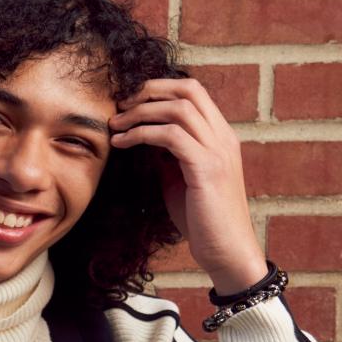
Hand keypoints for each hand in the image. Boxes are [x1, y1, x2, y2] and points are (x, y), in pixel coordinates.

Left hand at [107, 78, 267, 295]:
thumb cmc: (202, 219)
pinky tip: (121, 144)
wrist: (227, 252)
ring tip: (114, 126)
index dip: (158, 89)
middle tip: (118, 107)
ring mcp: (218, 151)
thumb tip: (143, 138)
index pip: (192, 91)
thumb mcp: (180, 179)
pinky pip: (170, 136)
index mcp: (219, 136)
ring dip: (139, 113)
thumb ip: (167, 155)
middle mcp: (223, 137)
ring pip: (177, 108)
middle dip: (147, 91)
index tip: (128, 103)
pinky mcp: (207, 169)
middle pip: (188, 89)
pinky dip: (141, 134)